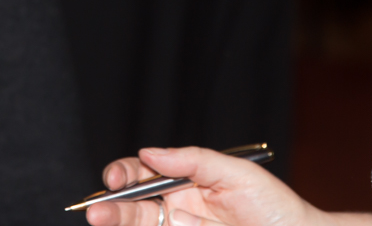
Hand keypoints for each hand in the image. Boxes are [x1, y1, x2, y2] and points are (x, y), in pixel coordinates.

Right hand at [84, 147, 371, 225]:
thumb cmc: (274, 205)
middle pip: (134, 202)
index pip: (146, 173)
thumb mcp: (236, 173)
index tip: (116, 179)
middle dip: (111, 202)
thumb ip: (192, 161)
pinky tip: (123, 224)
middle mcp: (180, 205)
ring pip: (139, 222)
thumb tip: (149, 153)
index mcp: (188, 180)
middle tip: (97, 208)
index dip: (126, 174)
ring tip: (99, 217)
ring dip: (116, 219)